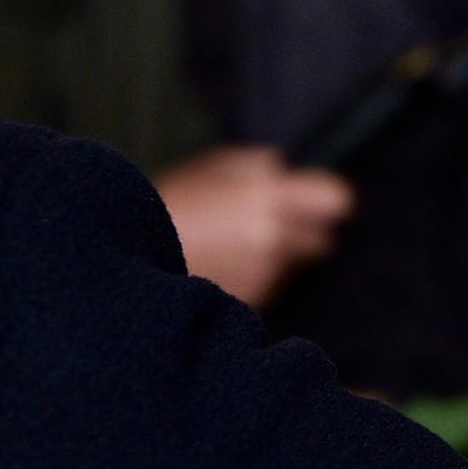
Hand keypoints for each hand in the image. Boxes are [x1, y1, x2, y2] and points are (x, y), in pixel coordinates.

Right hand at [155, 145, 353, 307]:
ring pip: (293, 264)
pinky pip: (269, 285)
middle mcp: (274, 240)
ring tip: (230, 245)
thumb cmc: (168, 209)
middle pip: (322, 240)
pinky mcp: (253, 303)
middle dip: (305, 233)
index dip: (328, 200)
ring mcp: (264, 276)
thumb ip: (256, 165)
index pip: (336, 200)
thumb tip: (282, 170)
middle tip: (271, 225)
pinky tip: (222, 267)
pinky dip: (255, 277)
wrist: (131, 263)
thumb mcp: (210, 169)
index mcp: (268, 198)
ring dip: (276, 256)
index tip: (319, 202)